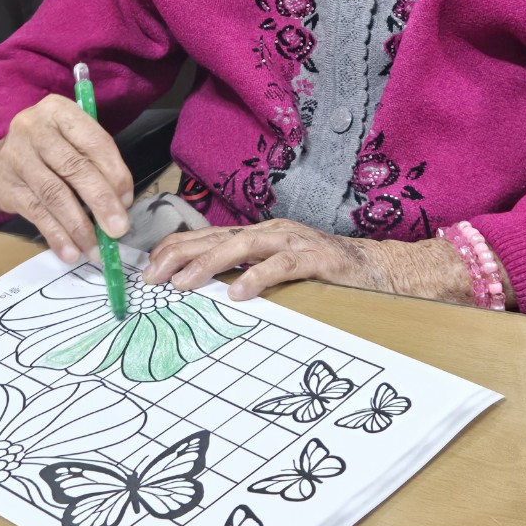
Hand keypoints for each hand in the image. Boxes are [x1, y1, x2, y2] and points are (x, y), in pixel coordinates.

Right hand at [0, 93, 132, 263]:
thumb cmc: (51, 149)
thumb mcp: (73, 140)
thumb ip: (98, 162)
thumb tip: (122, 201)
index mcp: (59, 111)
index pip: (94, 141)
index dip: (115, 173)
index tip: (127, 200)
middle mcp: (34, 129)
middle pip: (74, 168)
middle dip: (101, 202)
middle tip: (118, 229)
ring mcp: (16, 157)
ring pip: (54, 194)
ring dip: (79, 226)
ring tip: (97, 249)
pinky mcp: (6, 186)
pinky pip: (36, 213)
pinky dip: (56, 236)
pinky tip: (71, 252)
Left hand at [142, 218, 476, 303]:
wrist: (376, 268)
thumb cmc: (323, 271)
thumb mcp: (276, 268)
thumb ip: (243, 273)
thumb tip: (203, 289)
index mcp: (257, 235)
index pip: (206, 237)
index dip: (175, 250)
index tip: (149, 267)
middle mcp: (269, 232)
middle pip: (215, 239)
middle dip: (180, 256)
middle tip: (152, 276)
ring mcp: (291, 242)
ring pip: (241, 248)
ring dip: (208, 265)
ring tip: (183, 283)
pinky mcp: (313, 258)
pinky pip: (280, 267)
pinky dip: (257, 278)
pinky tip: (238, 293)